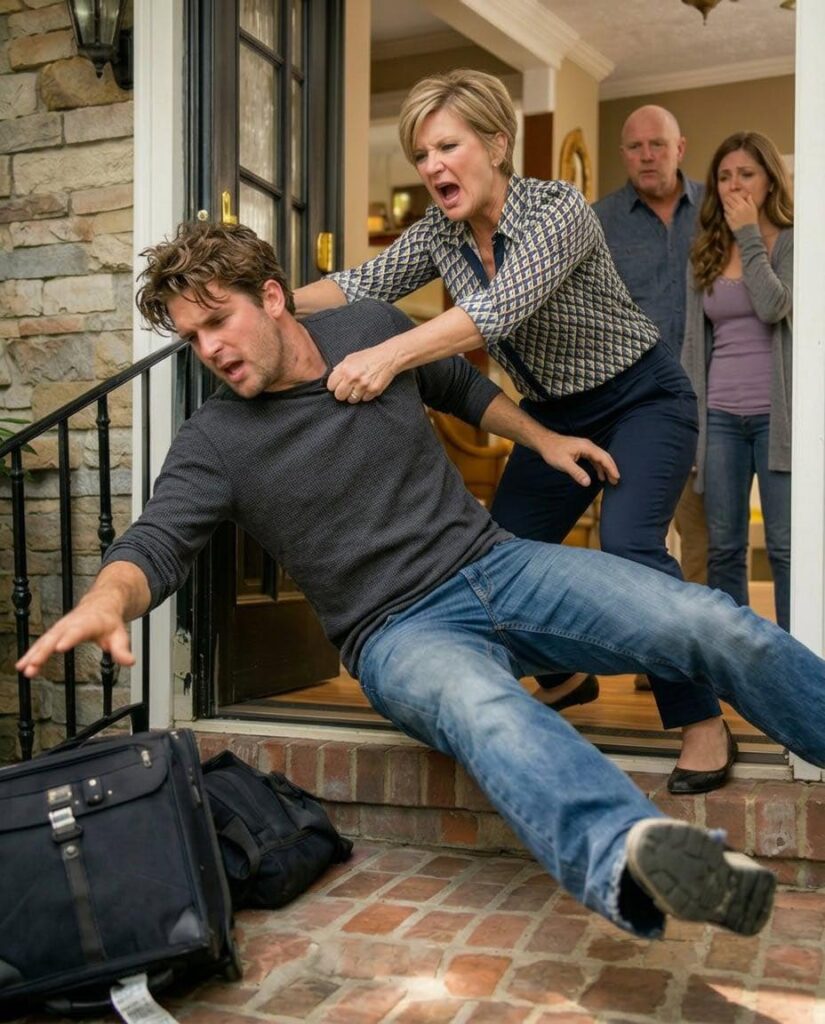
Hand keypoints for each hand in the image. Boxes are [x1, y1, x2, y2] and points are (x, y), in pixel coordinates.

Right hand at [15, 599, 133, 679]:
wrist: (101, 603)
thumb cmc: (109, 620)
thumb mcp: (119, 634)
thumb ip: (122, 649)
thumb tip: (129, 661)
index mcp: (87, 622)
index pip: (77, 631)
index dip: (68, 638)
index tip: (59, 647)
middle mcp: (70, 624)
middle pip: (54, 637)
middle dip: (42, 651)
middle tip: (33, 665)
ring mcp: (60, 627)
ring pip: (44, 641)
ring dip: (32, 654)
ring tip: (24, 668)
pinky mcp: (55, 632)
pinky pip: (41, 643)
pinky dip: (31, 654)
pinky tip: (23, 666)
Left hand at [327, 342, 398, 402]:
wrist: (388, 357)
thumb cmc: (369, 356)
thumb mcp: (351, 358)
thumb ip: (340, 368)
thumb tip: (332, 378)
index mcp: (345, 369)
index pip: (330, 386)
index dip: (334, 386)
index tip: (338, 385)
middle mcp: (353, 378)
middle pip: (339, 396)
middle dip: (342, 393)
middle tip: (348, 388)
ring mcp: (363, 385)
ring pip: (351, 400)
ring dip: (354, 395)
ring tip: (359, 387)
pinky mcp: (373, 391)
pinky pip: (364, 399)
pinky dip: (365, 395)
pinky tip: (368, 387)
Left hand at [538, 435, 619, 487]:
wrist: (545, 442)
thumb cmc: (553, 451)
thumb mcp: (564, 464)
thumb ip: (577, 473)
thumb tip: (588, 483)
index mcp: (586, 447)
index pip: (603, 458)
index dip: (611, 468)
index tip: (616, 477)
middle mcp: (588, 446)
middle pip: (604, 457)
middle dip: (611, 468)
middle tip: (616, 481)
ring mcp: (585, 448)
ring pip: (599, 458)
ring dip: (605, 468)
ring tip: (610, 480)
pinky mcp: (581, 451)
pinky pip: (594, 459)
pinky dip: (598, 467)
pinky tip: (599, 475)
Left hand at [722, 193, 758, 232]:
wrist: (748, 232)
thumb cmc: (752, 220)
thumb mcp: (754, 209)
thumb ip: (750, 201)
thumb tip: (748, 194)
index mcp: (744, 205)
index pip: (735, 196)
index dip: (731, 194)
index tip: (730, 194)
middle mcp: (737, 209)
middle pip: (728, 200)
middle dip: (727, 198)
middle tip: (726, 198)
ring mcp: (732, 214)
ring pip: (725, 206)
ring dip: (726, 205)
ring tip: (727, 205)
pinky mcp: (729, 220)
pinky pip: (725, 213)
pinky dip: (726, 212)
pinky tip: (728, 213)